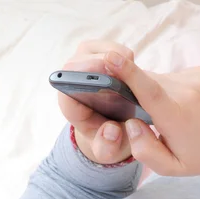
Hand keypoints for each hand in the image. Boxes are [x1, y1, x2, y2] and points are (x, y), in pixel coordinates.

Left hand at [58, 41, 134, 164]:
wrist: (112, 127)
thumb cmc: (107, 139)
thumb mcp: (107, 150)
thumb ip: (107, 146)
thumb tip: (111, 131)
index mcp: (69, 104)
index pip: (67, 81)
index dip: (86, 75)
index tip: (110, 79)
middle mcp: (71, 80)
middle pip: (84, 60)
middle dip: (108, 65)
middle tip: (130, 79)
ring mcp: (83, 64)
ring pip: (99, 51)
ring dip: (120, 60)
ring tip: (132, 78)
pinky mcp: (97, 54)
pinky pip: (111, 48)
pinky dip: (125, 56)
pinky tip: (132, 72)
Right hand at [104, 51, 199, 185]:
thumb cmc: (199, 159)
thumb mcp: (168, 167)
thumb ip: (144, 150)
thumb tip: (131, 123)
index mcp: (177, 118)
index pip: (148, 90)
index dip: (128, 73)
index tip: (111, 57)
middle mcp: (190, 92)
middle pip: (149, 83)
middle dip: (141, 95)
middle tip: (153, 118)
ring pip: (162, 78)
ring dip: (159, 93)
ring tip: (176, 115)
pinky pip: (176, 75)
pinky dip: (173, 88)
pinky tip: (186, 105)